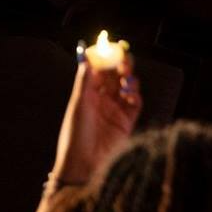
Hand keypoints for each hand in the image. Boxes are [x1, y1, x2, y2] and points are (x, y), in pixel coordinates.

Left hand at [51, 59, 142, 184]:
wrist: (84, 164)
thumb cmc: (75, 134)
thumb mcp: (79, 105)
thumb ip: (85, 82)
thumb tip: (86, 58)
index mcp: (87, 94)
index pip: (98, 71)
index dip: (104, 59)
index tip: (107, 47)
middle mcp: (102, 100)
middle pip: (115, 77)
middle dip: (120, 66)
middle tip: (123, 57)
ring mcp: (115, 110)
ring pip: (127, 87)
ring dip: (128, 78)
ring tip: (126, 74)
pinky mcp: (127, 122)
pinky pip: (135, 103)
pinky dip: (135, 94)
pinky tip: (129, 91)